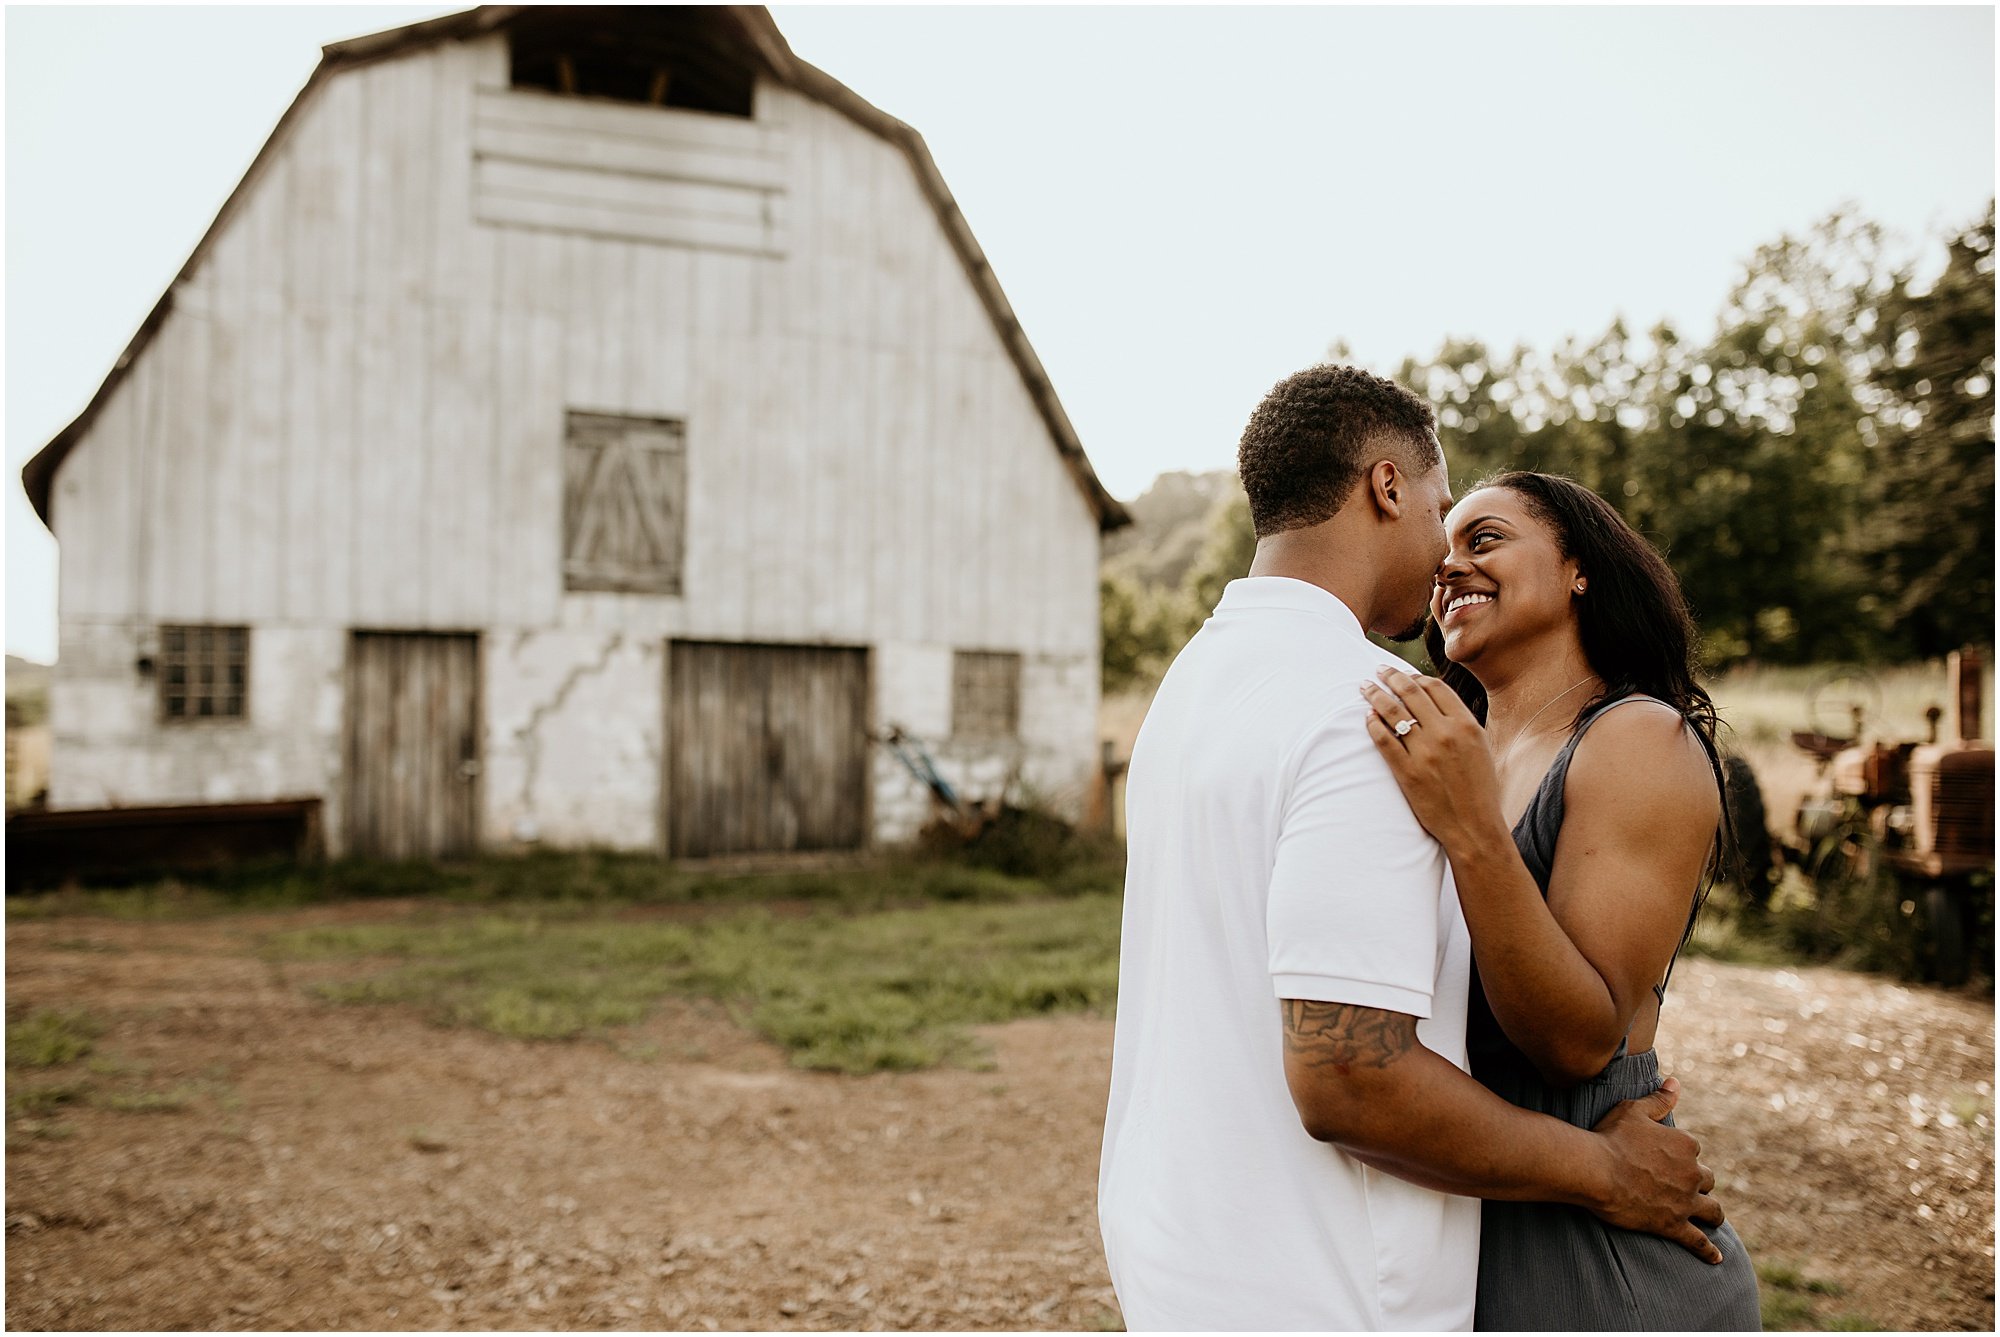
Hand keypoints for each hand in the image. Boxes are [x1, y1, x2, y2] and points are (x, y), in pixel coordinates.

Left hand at [1360, 666, 1504, 850]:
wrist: (1474, 827)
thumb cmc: (1480, 789)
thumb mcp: (1480, 748)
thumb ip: (1461, 723)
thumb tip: (1437, 702)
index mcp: (1466, 725)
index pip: (1435, 687)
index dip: (1415, 677)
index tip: (1403, 675)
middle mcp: (1446, 734)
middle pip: (1411, 693)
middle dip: (1391, 677)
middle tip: (1378, 671)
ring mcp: (1425, 752)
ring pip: (1393, 712)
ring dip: (1376, 695)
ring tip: (1364, 687)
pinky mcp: (1407, 772)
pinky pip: (1384, 740)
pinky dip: (1373, 724)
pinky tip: (1367, 717)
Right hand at [1586, 1077, 1726, 1263]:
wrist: (1595, 1170)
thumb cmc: (1611, 1137)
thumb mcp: (1634, 1110)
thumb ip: (1659, 1098)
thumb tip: (1677, 1082)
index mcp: (1685, 1144)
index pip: (1694, 1149)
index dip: (1681, 1153)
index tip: (1666, 1157)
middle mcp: (1692, 1173)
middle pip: (1707, 1179)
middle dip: (1699, 1182)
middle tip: (1685, 1186)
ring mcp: (1685, 1202)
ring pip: (1712, 1210)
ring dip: (1712, 1213)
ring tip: (1712, 1217)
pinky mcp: (1674, 1225)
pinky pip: (1698, 1241)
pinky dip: (1708, 1251)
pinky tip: (1716, 1258)